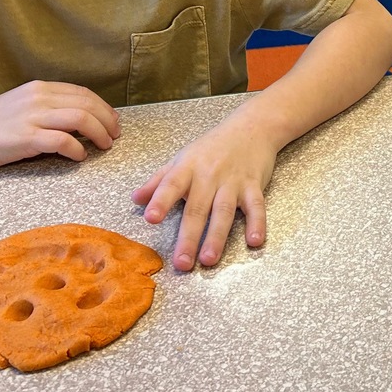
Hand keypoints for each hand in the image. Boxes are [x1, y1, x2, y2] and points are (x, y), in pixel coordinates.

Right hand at [0, 81, 119, 170]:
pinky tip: (79, 157)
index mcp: (40, 89)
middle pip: (88, 104)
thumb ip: (49, 107)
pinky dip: (78, 150)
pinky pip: (62, 141)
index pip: (83, 93)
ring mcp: (32, 117)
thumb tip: (80, 119)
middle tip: (115, 136)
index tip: (113, 121)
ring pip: (81, 118)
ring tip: (105, 145)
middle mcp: (39, 98)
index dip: (104, 107)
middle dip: (108, 120)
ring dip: (100, 133)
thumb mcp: (22, 105)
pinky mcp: (25, 138)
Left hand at [131, 125, 276, 270]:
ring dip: (216, 236)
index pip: (172, 184)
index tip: (151, 218)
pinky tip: (254, 241)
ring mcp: (233, 181)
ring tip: (209, 259)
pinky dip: (257, 223)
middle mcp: (209, 175)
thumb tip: (135, 199)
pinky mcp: (254, 185)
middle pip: (198, 208)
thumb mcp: (183, 158)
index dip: (161, 200)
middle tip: (181, 263)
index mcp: (188, 168)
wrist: (252, 128)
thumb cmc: (213, 147)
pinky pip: (256, 206)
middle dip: (189, 236)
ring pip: (223, 211)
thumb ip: (159, 180)